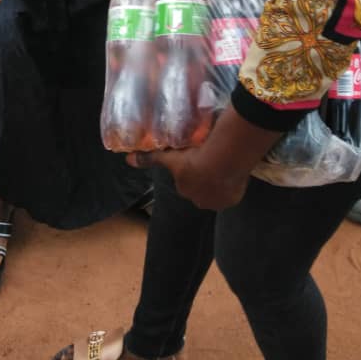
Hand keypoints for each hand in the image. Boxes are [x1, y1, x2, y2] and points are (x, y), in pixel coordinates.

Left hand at [126, 146, 248, 209]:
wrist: (222, 161)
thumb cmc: (194, 157)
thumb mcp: (171, 157)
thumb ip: (151, 158)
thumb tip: (127, 160)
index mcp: (184, 189)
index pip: (185, 182)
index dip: (190, 170)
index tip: (196, 159)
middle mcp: (199, 200)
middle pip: (201, 189)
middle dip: (204, 178)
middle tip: (210, 160)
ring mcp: (217, 202)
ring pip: (217, 191)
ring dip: (219, 182)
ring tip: (224, 164)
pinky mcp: (232, 200)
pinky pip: (232, 192)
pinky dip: (232, 184)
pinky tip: (233, 171)